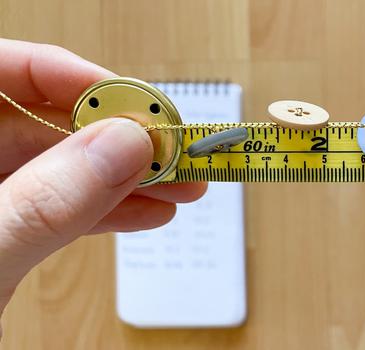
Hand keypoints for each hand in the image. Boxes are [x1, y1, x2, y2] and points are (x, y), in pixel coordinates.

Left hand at [0, 39, 206, 327]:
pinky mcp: (0, 237)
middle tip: (169, 147)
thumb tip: (122, 146)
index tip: (126, 102)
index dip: (62, 76)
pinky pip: (60, 210)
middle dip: (114, 135)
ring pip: (59, 169)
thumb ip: (45, 202)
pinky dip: (109, 211)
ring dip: (125, 176)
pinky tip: (150, 212)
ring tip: (179, 184)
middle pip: (38, 122)